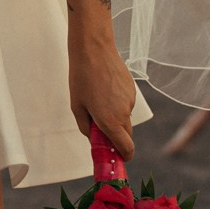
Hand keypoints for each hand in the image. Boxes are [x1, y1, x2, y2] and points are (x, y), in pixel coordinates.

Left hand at [68, 25, 135, 161]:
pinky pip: (126, 104)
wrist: (94, 49)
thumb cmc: (81, 78)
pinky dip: (118, 104)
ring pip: (125, 118)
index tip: (117, 159)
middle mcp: (124, 113)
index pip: (126, 148)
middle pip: (126, 136)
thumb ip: (86, 128)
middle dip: (116, 138)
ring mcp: (130, 100)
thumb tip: (94, 139)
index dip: (124, 157)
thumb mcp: (77, 107)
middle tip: (99, 129)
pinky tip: (105, 89)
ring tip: (97, 100)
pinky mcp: (132, 89)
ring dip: (115, 118)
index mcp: (110, 121)